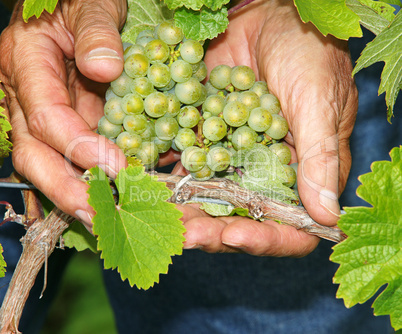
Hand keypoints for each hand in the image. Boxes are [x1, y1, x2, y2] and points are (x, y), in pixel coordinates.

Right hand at [0, 0, 129, 225]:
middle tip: (100, 216)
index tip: (118, 170)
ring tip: (102, 220)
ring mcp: (36, 112)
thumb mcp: (92, 4)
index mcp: (24, 63)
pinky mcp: (56, 122)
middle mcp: (22, 95)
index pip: (47, 118)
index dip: (81, 148)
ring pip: (42, 163)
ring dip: (71, 195)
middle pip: (32, 153)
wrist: (75, 3)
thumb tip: (104, 70)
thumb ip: (96, 31)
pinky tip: (99, 204)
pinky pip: (61, 158)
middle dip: (65, 188)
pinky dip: (77, 183)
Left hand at [180, 0, 357, 255]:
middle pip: (240, 218)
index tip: (236, 237)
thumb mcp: (318, 103)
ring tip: (160, 217)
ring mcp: (231, 157)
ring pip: (207, 197)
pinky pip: (185, 162)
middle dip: (213, 231)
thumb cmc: (309, 54)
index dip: (266, 239)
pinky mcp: (205, 135)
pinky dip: (167, 174)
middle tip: (185, 235)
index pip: (291, 227)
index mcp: (301, 174)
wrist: (270, 14)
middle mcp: (264, 174)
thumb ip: (320, 158)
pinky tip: (146, 182)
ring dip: (183, 210)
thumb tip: (328, 218)